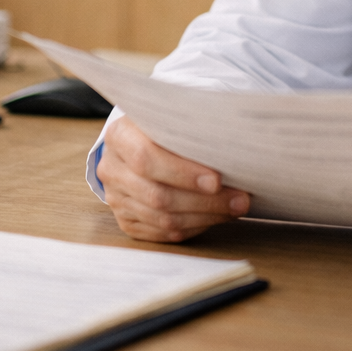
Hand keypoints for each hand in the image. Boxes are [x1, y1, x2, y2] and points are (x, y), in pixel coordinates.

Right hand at [96, 116, 250, 242]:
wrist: (143, 139)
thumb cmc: (167, 127)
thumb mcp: (175, 118)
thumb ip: (193, 128)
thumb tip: (233, 146)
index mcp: (119, 135)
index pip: (146, 158)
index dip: (183, 173)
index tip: (217, 180)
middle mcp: (111, 167)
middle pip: (156, 194)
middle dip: (204, 201)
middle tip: (239, 199)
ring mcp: (116, 196)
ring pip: (161, 218)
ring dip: (204, 216)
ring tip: (234, 208)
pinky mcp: (126, 219)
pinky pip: (161, 232)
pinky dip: (192, 227)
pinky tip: (213, 217)